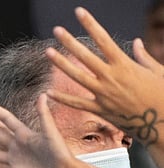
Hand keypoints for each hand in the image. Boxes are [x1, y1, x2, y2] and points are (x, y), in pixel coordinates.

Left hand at [46, 7, 163, 146]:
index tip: (79, 12)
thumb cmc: (162, 94)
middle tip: (56, 30)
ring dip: (61, 64)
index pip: (103, 39)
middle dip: (69, 42)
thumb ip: (143, 56)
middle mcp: (111, 77)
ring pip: (77, 77)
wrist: (161, 122)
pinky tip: (48, 92)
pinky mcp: (100, 110)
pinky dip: (63, 98)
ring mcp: (103, 94)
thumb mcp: (157, 71)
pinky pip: (77, 103)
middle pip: (85, 56)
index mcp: (124, 64)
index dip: (90, 24)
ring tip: (47, 52)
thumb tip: (136, 42)